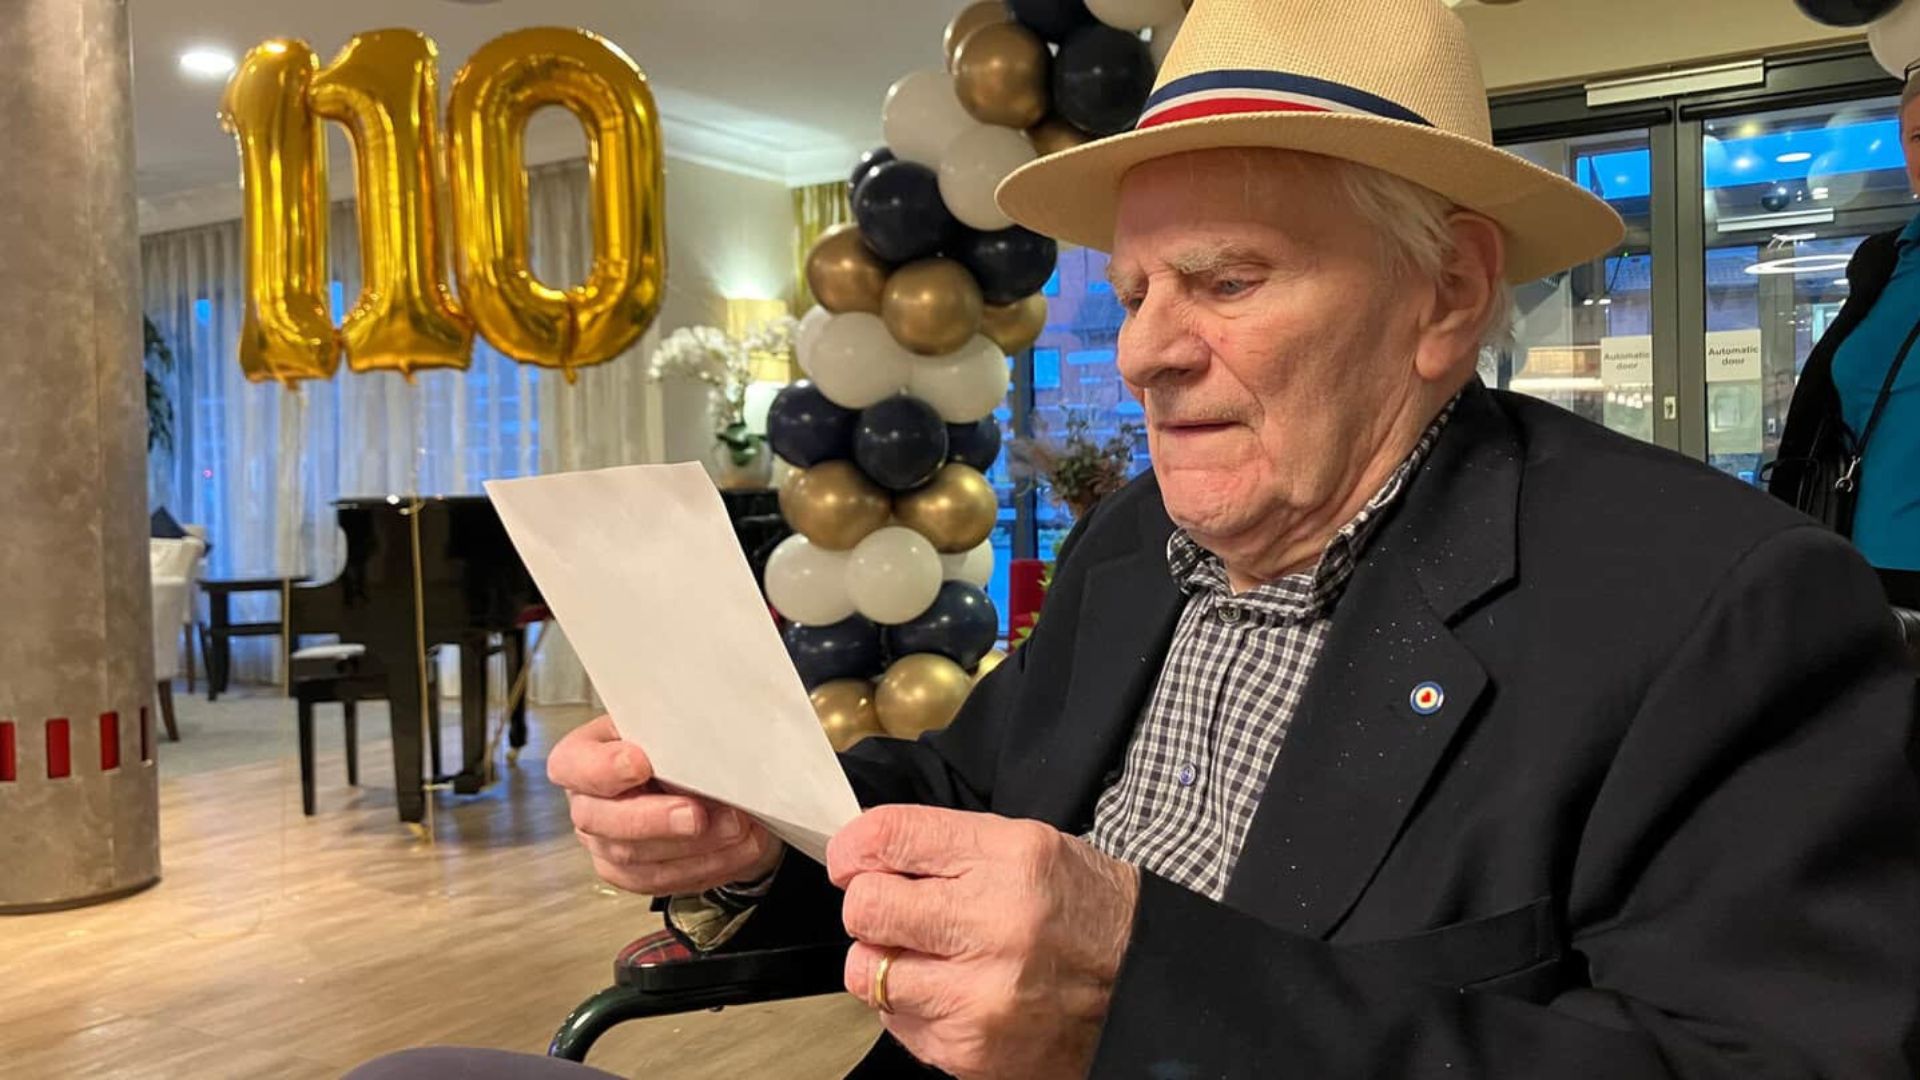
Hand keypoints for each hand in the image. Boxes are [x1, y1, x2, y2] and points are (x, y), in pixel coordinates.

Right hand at [547, 714, 782, 894]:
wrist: (714, 786)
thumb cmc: (684, 746)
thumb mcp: (675, 725)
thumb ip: (672, 733)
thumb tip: (697, 747)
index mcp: (585, 754)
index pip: (572, 764)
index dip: (603, 768)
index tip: (641, 763)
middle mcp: (588, 803)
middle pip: (599, 820)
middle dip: (654, 819)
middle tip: (697, 814)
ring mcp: (605, 843)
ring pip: (634, 858)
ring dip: (692, 846)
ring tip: (735, 827)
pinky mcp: (632, 874)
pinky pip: (660, 880)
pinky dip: (704, 865)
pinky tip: (734, 848)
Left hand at [827, 806, 1140, 1078]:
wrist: (1142, 988)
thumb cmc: (1080, 910)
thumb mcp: (1026, 847)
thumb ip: (946, 846)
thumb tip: (863, 855)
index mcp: (1010, 858)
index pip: (889, 837)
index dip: (854, 848)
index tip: (854, 859)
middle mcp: (994, 925)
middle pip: (866, 908)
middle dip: (868, 906)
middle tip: (892, 910)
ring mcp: (979, 995)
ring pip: (867, 972)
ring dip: (885, 961)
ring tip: (927, 956)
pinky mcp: (968, 1049)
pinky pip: (895, 1021)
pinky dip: (911, 1005)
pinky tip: (952, 992)